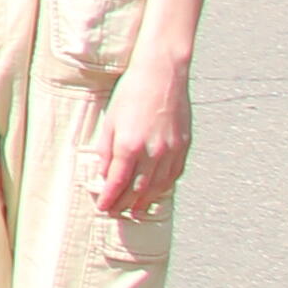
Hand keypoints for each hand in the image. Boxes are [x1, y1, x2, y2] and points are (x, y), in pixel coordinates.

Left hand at [84, 62, 189, 215]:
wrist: (162, 75)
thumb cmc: (131, 93)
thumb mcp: (110, 120)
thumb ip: (106, 150)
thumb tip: (104, 174)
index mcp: (129, 145)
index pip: (117, 183)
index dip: (110, 199)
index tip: (103, 208)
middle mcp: (152, 152)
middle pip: (138, 189)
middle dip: (125, 204)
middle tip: (116, 212)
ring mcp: (171, 150)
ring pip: (158, 186)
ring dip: (145, 201)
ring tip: (135, 210)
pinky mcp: (184, 146)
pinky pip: (174, 175)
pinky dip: (164, 187)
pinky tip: (156, 192)